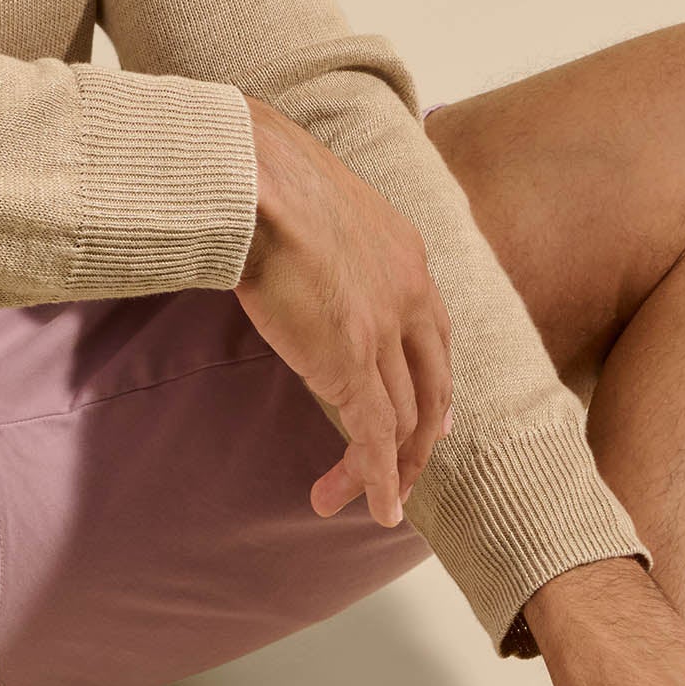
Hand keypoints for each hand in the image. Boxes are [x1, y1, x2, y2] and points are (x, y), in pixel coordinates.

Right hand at [236, 96, 452, 525]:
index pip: (434, 333)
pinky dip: (378, 480)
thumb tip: (282, 239)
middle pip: (429, 386)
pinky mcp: (350, 364)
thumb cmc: (256, 175)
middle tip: (402, 475)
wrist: (250, 178)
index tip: (428, 418)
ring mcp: (385, 332)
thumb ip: (316, 235)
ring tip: (354, 501)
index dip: (431, 382)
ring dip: (383, 469)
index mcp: (406, 253)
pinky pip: (375, 439)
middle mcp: (411, 295)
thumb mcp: (309, 201)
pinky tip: (375, 510)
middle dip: (419, 440)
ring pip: (402, 421)